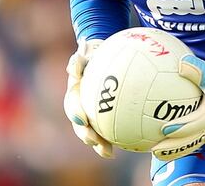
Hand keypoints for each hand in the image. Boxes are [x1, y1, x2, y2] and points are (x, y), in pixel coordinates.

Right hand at [64, 38, 112, 157]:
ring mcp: (92, 114)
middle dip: (85, 134)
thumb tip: (75, 62)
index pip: (73, 103)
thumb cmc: (95, 54)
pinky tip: (131, 145)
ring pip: (93, 132)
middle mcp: (81, 106)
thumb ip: (80, 58)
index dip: (75, 112)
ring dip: (98, 143)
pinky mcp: (104, 118)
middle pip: (80, 124)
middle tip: (93, 141)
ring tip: (108, 152)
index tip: (82, 119)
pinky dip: (117, 138)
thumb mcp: (88, 52)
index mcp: (76, 92)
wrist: (105, 57)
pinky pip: (110, 130)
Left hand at [151, 55, 204, 160]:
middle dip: (172, 147)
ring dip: (175, 152)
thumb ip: (197, 70)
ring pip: (191, 146)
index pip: (193, 124)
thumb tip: (180, 63)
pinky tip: (167, 149)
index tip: (163, 130)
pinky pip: (194, 144)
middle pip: (190, 141)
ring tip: (156, 154)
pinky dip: (181, 148)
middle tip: (155, 149)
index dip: (178, 128)